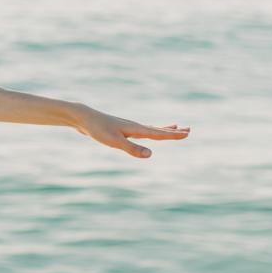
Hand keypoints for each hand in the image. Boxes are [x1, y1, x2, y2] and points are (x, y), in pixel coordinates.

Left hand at [66, 103, 190, 158]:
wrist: (82, 117)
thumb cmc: (97, 129)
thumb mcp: (114, 142)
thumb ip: (132, 149)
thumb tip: (151, 154)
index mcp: (136, 129)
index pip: (159, 134)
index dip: (173, 135)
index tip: (187, 133)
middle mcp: (134, 126)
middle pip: (158, 130)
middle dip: (173, 131)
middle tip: (189, 130)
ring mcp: (128, 127)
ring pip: (150, 129)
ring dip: (163, 129)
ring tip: (175, 127)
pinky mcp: (121, 129)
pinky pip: (141, 131)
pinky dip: (150, 131)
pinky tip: (147, 132)